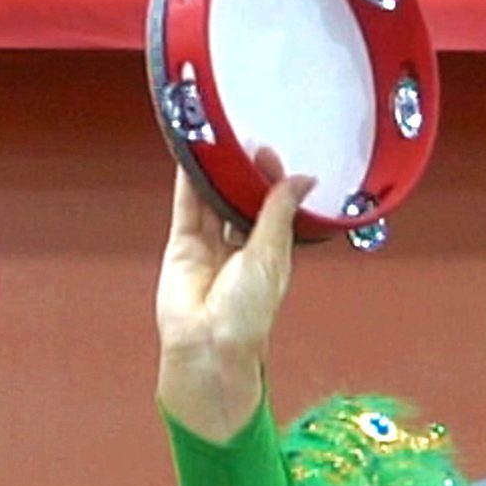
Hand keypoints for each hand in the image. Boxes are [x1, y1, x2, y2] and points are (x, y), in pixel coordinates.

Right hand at [152, 164, 302, 443]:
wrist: (207, 344)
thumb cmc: (247, 314)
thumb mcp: (271, 255)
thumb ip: (279, 212)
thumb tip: (303, 179)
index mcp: (270, 252)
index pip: (273, 207)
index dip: (273, 180)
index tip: (271, 155)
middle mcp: (240, 247)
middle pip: (242, 200)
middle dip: (245, 174)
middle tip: (245, 141)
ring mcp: (209, 245)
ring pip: (213, 200)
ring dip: (216, 174)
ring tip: (218, 141)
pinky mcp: (182, 246)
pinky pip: (187, 208)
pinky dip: (188, 184)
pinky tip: (192, 159)